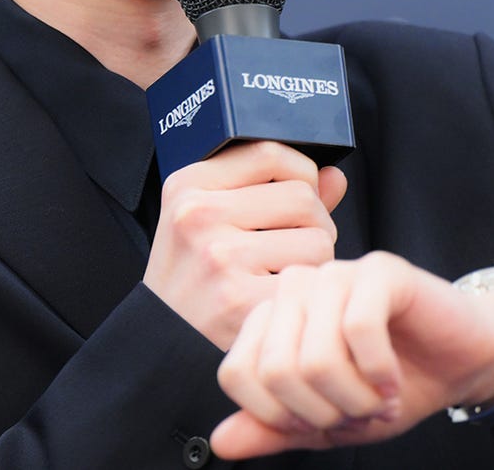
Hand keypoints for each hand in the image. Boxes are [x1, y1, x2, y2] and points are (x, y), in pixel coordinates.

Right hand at [143, 141, 348, 349]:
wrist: (160, 339)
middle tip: (293, 247)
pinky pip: (310, 281)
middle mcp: (199, 215)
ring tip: (284, 273)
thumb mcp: (209, 220)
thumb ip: (271, 191)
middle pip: (304, 197)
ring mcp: (219, 257)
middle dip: (314, 223)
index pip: (271, 154)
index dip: (301, 173)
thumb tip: (333, 176)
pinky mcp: (240, 300)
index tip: (300, 194)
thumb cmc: (192, 277)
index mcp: (188, 185)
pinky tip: (280, 299)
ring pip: (318, 240)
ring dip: (315, 261)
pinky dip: (306, 292)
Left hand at [210, 252, 493, 458]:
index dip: (281, 416)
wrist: (458, 365)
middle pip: (276, 370)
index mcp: (269, 319)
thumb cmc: (388, 388)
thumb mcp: (325, 423)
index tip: (323, 420)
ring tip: (379, 399)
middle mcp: (293, 289)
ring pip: (314, 356)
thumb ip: (273, 429)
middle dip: (324, 412)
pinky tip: (393, 380)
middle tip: (359, 411)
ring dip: (354, 398)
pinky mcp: (378, 270)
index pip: (237, 374)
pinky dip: (379, 373)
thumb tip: (220, 443)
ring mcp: (334, 273)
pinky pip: (358, 329)